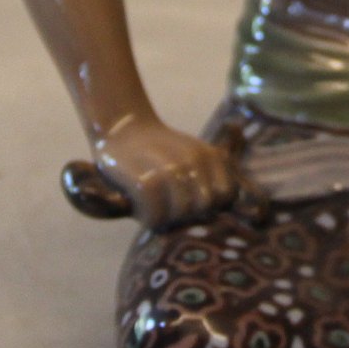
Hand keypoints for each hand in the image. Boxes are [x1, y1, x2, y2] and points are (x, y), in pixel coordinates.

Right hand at [93, 117, 238, 228]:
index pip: (227, 195)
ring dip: (168, 218)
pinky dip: (150, 217)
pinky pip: (157, 214)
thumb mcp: (189, 158)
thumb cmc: (156, 155)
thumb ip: (205, 180)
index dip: (212, 208)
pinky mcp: (145, 180)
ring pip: (184, 211)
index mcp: (211, 156)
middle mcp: (195, 159)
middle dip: (189, 215)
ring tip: (155, 209)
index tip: (193, 207)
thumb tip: (222, 219)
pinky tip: (141, 209)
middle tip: (170, 210)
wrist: (121, 128)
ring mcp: (171, 168)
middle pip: (206, 205)